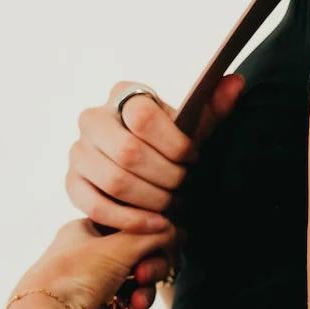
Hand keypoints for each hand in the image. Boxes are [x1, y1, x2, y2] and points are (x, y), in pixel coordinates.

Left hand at [4, 217, 177, 308]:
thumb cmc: (75, 276)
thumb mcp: (121, 246)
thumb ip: (155, 235)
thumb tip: (178, 230)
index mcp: (82, 232)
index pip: (127, 229)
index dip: (148, 240)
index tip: (160, 249)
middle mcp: (84, 258)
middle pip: (134, 260)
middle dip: (148, 272)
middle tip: (144, 278)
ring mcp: (88, 288)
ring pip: (133, 287)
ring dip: (143, 295)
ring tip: (136, 306)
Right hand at [65, 76, 245, 235]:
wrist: (144, 171)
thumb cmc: (170, 147)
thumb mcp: (192, 129)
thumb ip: (214, 109)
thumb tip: (236, 83)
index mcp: (124, 96)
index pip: (144, 117)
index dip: (175, 145)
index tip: (193, 160)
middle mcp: (93, 119)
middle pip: (129, 153)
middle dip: (167, 178)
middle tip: (185, 188)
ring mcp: (79, 152)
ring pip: (115, 181)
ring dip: (152, 200)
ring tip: (174, 206)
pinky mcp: (73, 183)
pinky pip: (95, 205)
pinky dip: (130, 220)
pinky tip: (157, 225)